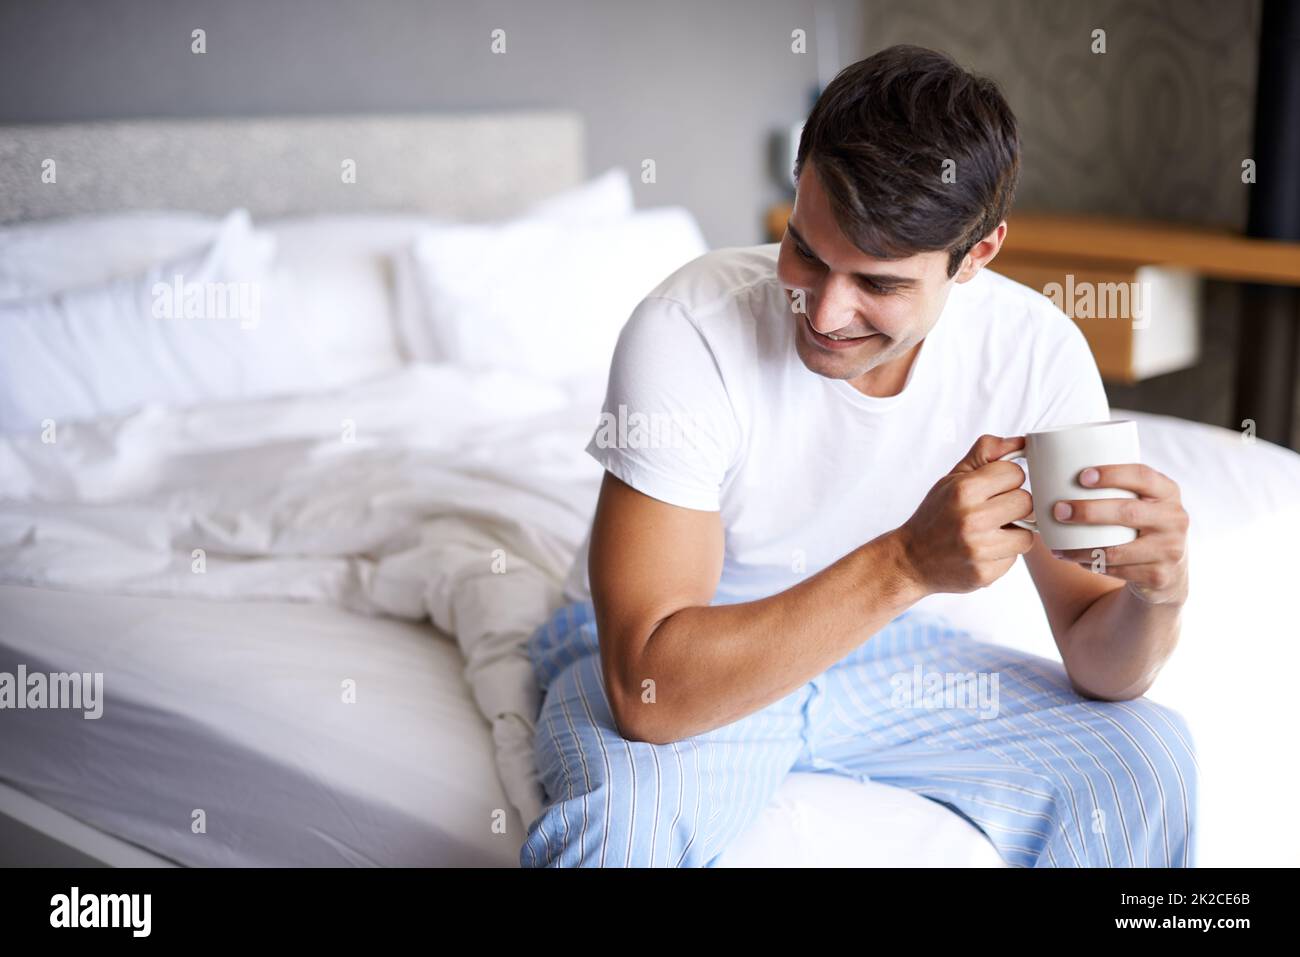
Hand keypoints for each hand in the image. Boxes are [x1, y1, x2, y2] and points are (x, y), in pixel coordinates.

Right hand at [895, 435, 1035, 594]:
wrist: (910, 560)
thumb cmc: (935, 515)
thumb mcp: (952, 479)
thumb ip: (985, 454)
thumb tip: (1023, 441)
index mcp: (963, 490)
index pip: (1015, 473)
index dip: (1007, 479)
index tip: (994, 488)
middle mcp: (971, 519)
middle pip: (1026, 502)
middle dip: (1014, 506)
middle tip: (994, 511)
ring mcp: (979, 549)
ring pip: (1027, 534)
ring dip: (1014, 533)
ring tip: (991, 532)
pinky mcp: (985, 573)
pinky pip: (1014, 558)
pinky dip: (1003, 554)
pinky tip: (984, 551)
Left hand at [1048, 464, 1189, 605]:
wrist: (1168, 571)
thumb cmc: (1140, 525)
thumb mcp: (1142, 502)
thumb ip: (1115, 487)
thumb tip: (1054, 470)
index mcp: (1168, 492)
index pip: (1143, 476)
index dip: (1113, 474)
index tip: (1082, 476)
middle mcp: (1174, 519)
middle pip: (1128, 512)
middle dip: (1089, 511)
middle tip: (1059, 511)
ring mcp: (1170, 549)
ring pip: (1118, 550)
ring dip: (1082, 549)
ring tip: (1057, 547)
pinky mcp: (1158, 575)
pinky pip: (1116, 570)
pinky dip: (1091, 565)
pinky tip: (1075, 560)